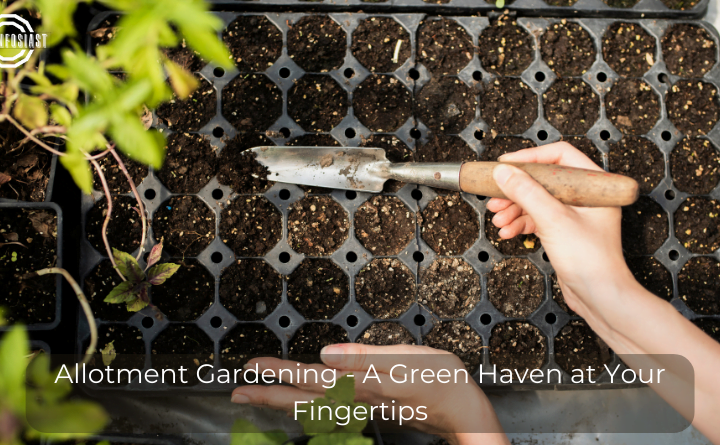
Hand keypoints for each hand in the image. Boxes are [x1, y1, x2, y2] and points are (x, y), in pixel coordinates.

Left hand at [231, 343, 508, 444]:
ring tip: (260, 397)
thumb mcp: (409, 361)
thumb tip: (325, 355)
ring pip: (313, 408)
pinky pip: (328, 412)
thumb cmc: (441, 382)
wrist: (464, 414)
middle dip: (269, 394)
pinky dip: (308, 409)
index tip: (251, 367)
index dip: (279, 372)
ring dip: (284, 401)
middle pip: (304, 400)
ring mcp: (363, 408)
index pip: (310, 378)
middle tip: (238, 392)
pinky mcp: (373, 410)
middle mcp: (357, 400)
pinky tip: (304, 407)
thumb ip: (365, 358)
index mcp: (362, 384)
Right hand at [486, 142, 637, 329]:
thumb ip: (526, 192)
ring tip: (498, 219)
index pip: (560, 156)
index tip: (507, 164)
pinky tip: (508, 232)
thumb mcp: (553, 219)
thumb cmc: (591, 260)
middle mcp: (586, 197)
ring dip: (514, 209)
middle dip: (516, 190)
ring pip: (538, 201)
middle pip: (544, 180)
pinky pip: (538, 219)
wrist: (599, 296)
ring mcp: (575, 215)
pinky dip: (521, 223)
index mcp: (594, 185)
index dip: (531, 158)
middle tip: (495, 197)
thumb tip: (504, 172)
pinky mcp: (565, 232)